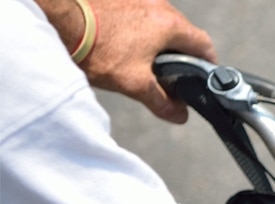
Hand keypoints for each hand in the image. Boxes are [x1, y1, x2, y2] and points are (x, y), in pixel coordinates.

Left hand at [40, 0, 216, 123]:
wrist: (60, 21)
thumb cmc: (99, 50)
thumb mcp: (135, 83)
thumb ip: (162, 101)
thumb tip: (180, 115)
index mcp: (170, 25)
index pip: (204, 44)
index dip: (208, 63)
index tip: (204, 76)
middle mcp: (159, 6)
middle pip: (183, 32)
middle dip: (181, 53)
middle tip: (172, 74)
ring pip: (160, 22)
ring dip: (159, 39)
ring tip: (143, 60)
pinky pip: (139, 14)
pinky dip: (139, 29)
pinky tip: (124, 44)